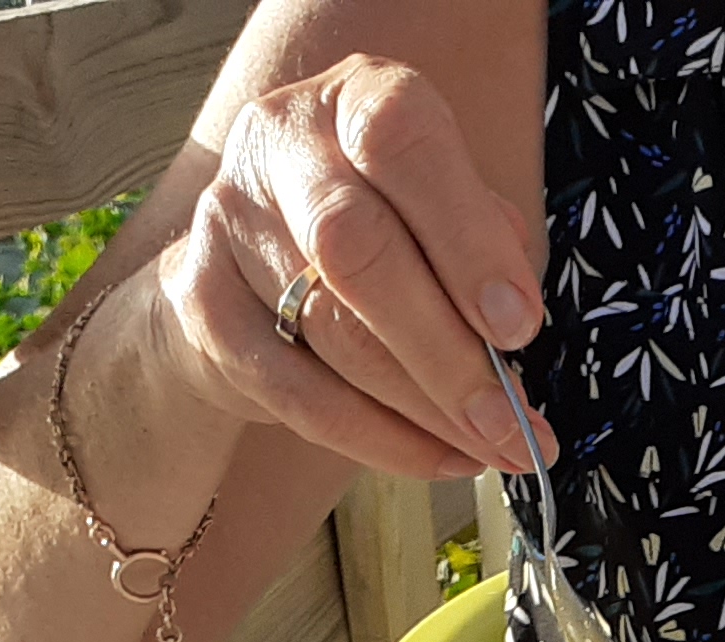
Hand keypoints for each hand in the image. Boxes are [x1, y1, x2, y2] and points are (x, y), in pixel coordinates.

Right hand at [149, 53, 553, 479]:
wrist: (250, 263)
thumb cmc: (382, 226)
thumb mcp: (438, 206)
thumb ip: (482, 241)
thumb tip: (514, 320)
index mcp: (354, 100)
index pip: (401, 145)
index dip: (466, 240)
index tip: (520, 326)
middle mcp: (282, 144)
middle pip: (357, 248)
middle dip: (446, 350)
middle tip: (510, 421)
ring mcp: (229, 221)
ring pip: (331, 331)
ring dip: (424, 408)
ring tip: (494, 450)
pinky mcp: (204, 304)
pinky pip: (298, 393)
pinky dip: (379, 440)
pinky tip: (440, 460)